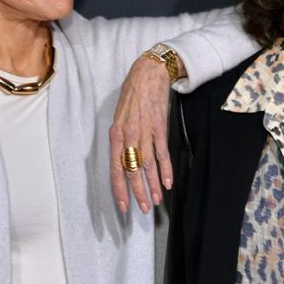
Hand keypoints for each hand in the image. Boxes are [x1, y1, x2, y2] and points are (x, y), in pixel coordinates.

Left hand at [109, 54, 173, 213]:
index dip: (119, 189)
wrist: (148, 74)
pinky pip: (162, 153)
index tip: (123, 206)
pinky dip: (165, 170)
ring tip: (156, 201)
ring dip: (152, 186)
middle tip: (144, 209)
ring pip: (147, 166)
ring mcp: (144, 132)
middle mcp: (127, 136)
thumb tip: (123, 159)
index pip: (115, 168)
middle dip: (137, 193)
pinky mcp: (159, 127)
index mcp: (115, 135)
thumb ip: (121, 139)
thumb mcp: (120, 117)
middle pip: (131, 171)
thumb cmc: (132, 95)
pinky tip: (168, 183)